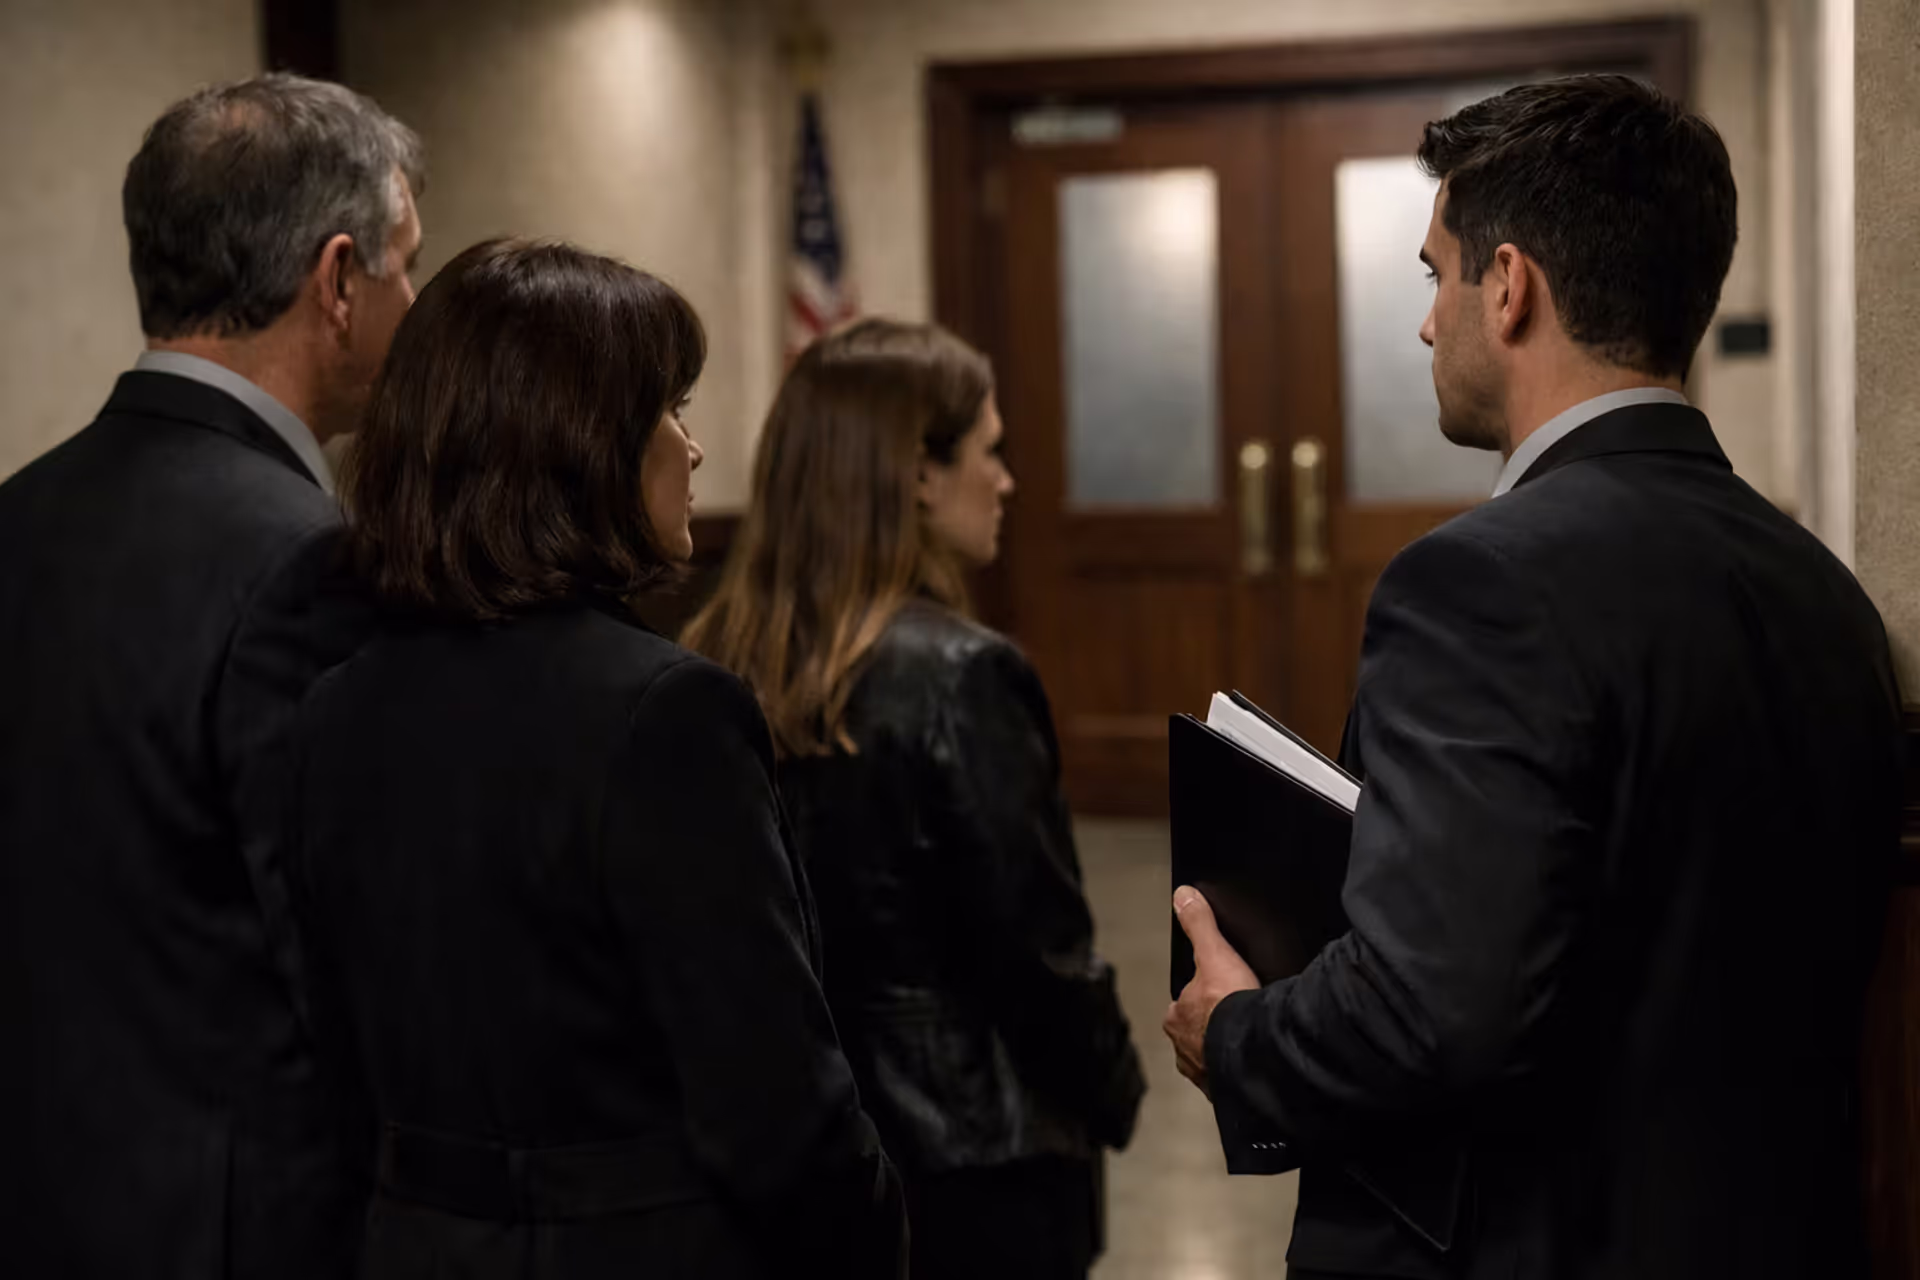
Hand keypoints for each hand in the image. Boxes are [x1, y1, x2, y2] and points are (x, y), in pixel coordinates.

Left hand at [1164, 884, 1258, 1097]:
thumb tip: (1184, 895)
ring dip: (1226, 1052)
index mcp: (1176, 1018)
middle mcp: (1184, 1049)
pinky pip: (1230, 1079)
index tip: (1221, 997)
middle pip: (1197, 1033)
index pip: (1185, 1004)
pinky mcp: (1224, 1091)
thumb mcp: (1216, 953)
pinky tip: (1255, 1064)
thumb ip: (1200, 925)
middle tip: (1239, 1020)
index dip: (1203, 999)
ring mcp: (1203, 1073)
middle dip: (1214, 1029)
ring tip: (1249, 1042)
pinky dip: (1240, 1073)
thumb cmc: (1231, 1006)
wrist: (1255, 1053)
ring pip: (1212, 1058)